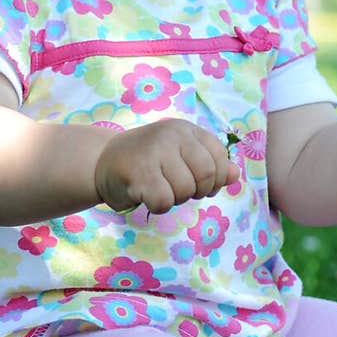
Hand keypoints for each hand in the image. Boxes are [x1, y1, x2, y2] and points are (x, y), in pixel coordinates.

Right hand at [94, 119, 239, 214]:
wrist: (102, 162)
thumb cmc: (148, 162)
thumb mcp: (181, 158)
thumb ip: (210, 165)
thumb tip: (235, 175)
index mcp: (186, 129)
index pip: (220, 156)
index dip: (216, 178)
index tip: (201, 184)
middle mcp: (172, 134)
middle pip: (205, 175)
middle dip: (197, 191)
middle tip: (179, 190)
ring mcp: (154, 150)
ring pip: (185, 191)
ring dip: (175, 199)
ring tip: (160, 189)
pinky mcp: (138, 171)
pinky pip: (164, 201)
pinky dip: (159, 206)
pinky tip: (147, 196)